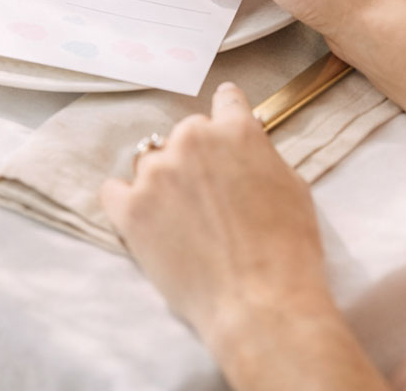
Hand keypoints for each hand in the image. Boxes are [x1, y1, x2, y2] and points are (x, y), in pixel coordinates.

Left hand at [100, 84, 332, 349]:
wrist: (260, 305)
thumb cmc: (287, 252)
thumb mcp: (292, 187)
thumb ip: (260, 156)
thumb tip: (246, 148)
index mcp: (235, 131)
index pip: (225, 100)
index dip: (227, 117)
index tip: (223, 130)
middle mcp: (192, 140)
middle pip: (186, 133)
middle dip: (196, 158)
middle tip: (209, 196)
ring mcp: (157, 173)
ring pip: (150, 161)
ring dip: (163, 181)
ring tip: (181, 219)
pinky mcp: (131, 207)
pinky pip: (113, 190)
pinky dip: (126, 201)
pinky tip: (142, 218)